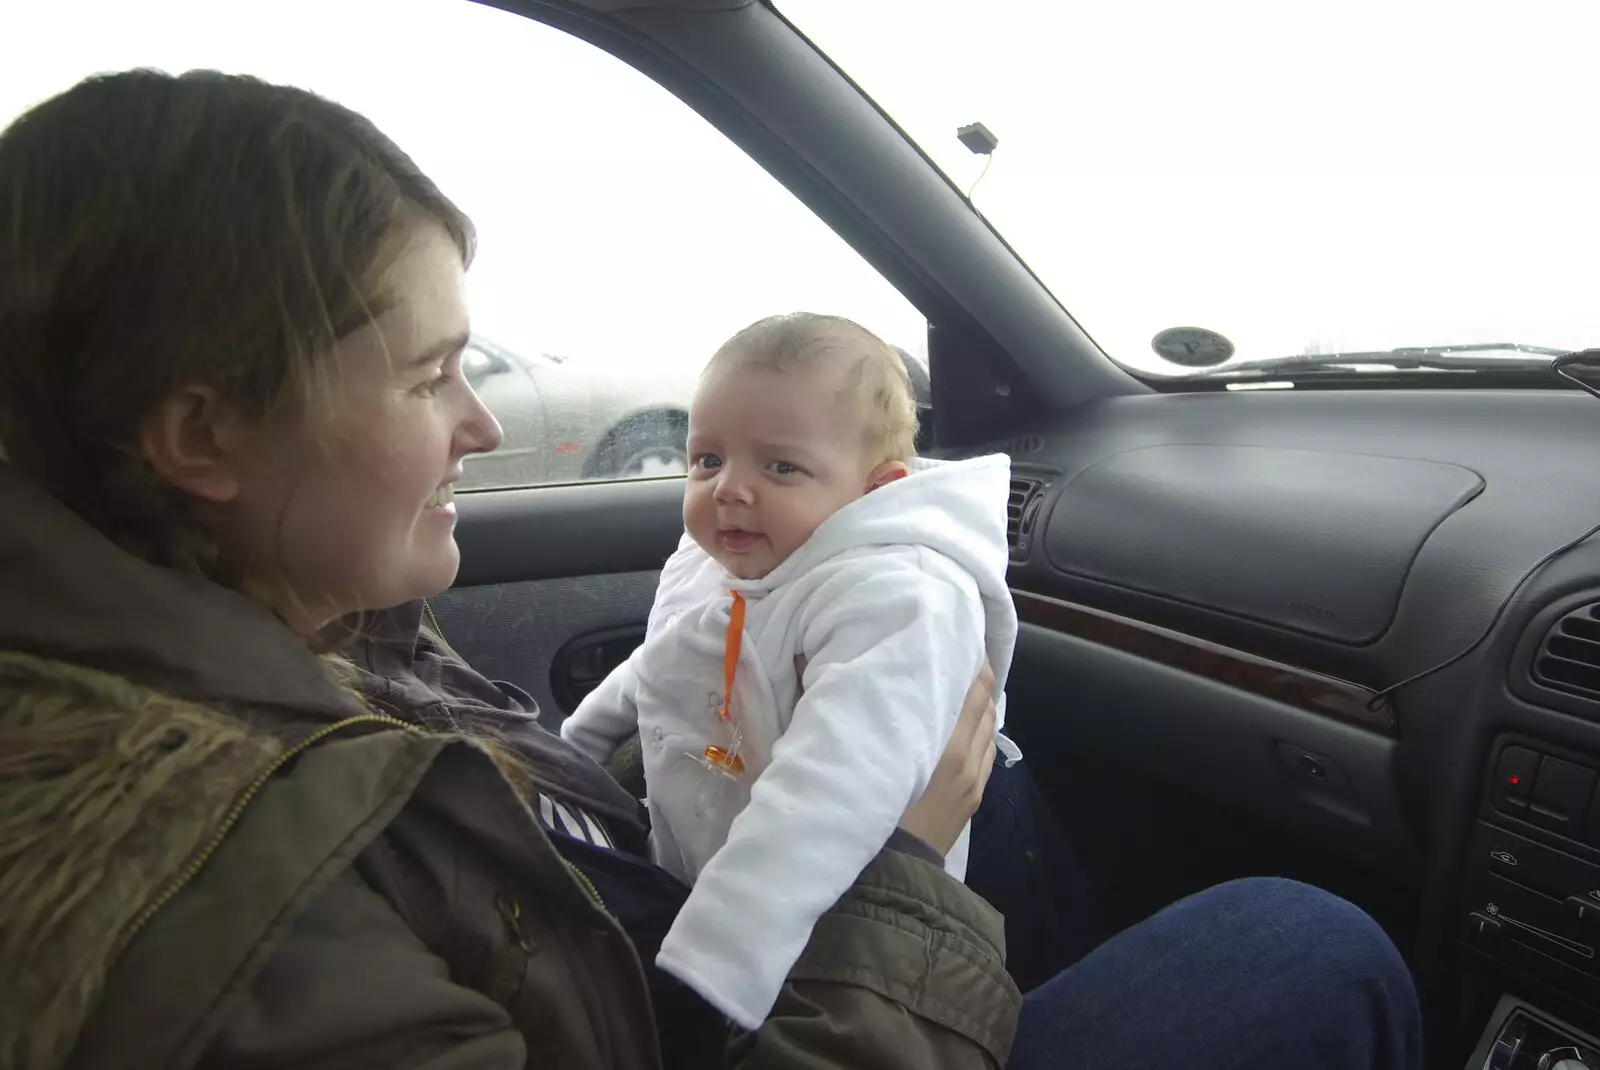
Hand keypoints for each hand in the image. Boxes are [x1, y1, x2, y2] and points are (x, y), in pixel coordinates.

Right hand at [897, 660, 997, 855]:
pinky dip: (982, 732)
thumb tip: (890, 689)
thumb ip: (891, 723)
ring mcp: (974, 780)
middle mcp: (969, 760)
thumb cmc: (879, 809)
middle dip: (979, 681)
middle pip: (985, 708)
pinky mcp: (974, 797)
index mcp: (949, 749)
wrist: (897, 867)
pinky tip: (972, 727)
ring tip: (968, 687)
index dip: (975, 666)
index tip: (966, 641)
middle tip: (964, 657)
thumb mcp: (884, 759)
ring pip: (989, 730)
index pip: (974, 694)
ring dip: (982, 707)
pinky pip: (986, 753)